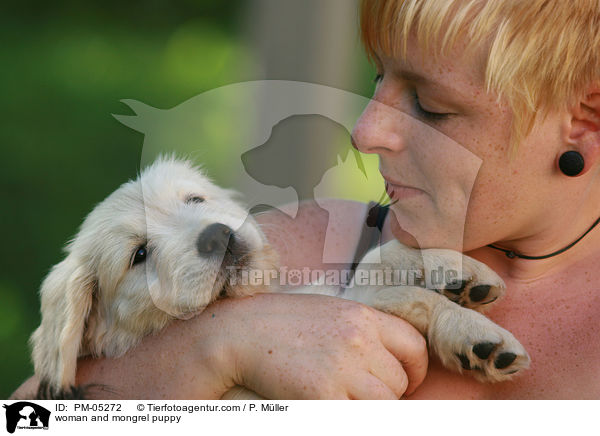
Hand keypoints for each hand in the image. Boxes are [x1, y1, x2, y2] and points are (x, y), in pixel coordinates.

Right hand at [69, 292, 426, 398]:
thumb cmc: (278, 325)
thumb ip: (359, 332)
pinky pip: (357, 417)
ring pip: (384, 404)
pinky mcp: (323, 394)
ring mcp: (343, 366)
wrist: (237, 333)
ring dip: (368, 408)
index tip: (403, 381)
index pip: (413, 346)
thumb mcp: (326, 314)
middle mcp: (358, 337)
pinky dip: (348, 415)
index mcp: (361, 315)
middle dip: (384, 394)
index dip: (413, 370)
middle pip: (398, 382)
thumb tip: (382, 363)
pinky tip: (326, 405)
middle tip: (355, 393)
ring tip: (340, 399)